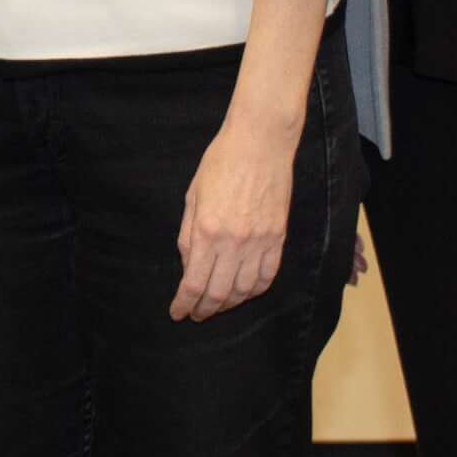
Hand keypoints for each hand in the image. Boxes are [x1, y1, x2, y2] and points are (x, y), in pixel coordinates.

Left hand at [170, 97, 306, 322]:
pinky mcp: (278, 237)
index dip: (184, 303)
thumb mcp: (193, 196)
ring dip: (229, 304)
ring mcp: (260, 241)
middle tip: (196, 315)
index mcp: (207, 230)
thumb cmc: (221, 162)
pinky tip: (244, 292)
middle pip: (219, 293)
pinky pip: (267, 275)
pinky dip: (254, 290)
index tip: (178, 313)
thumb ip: (188, 235)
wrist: (260, 142)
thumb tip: (189, 266)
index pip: (194, 282)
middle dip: (204, 310)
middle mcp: (234, 242)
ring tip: (217, 306)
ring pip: (244, 290)